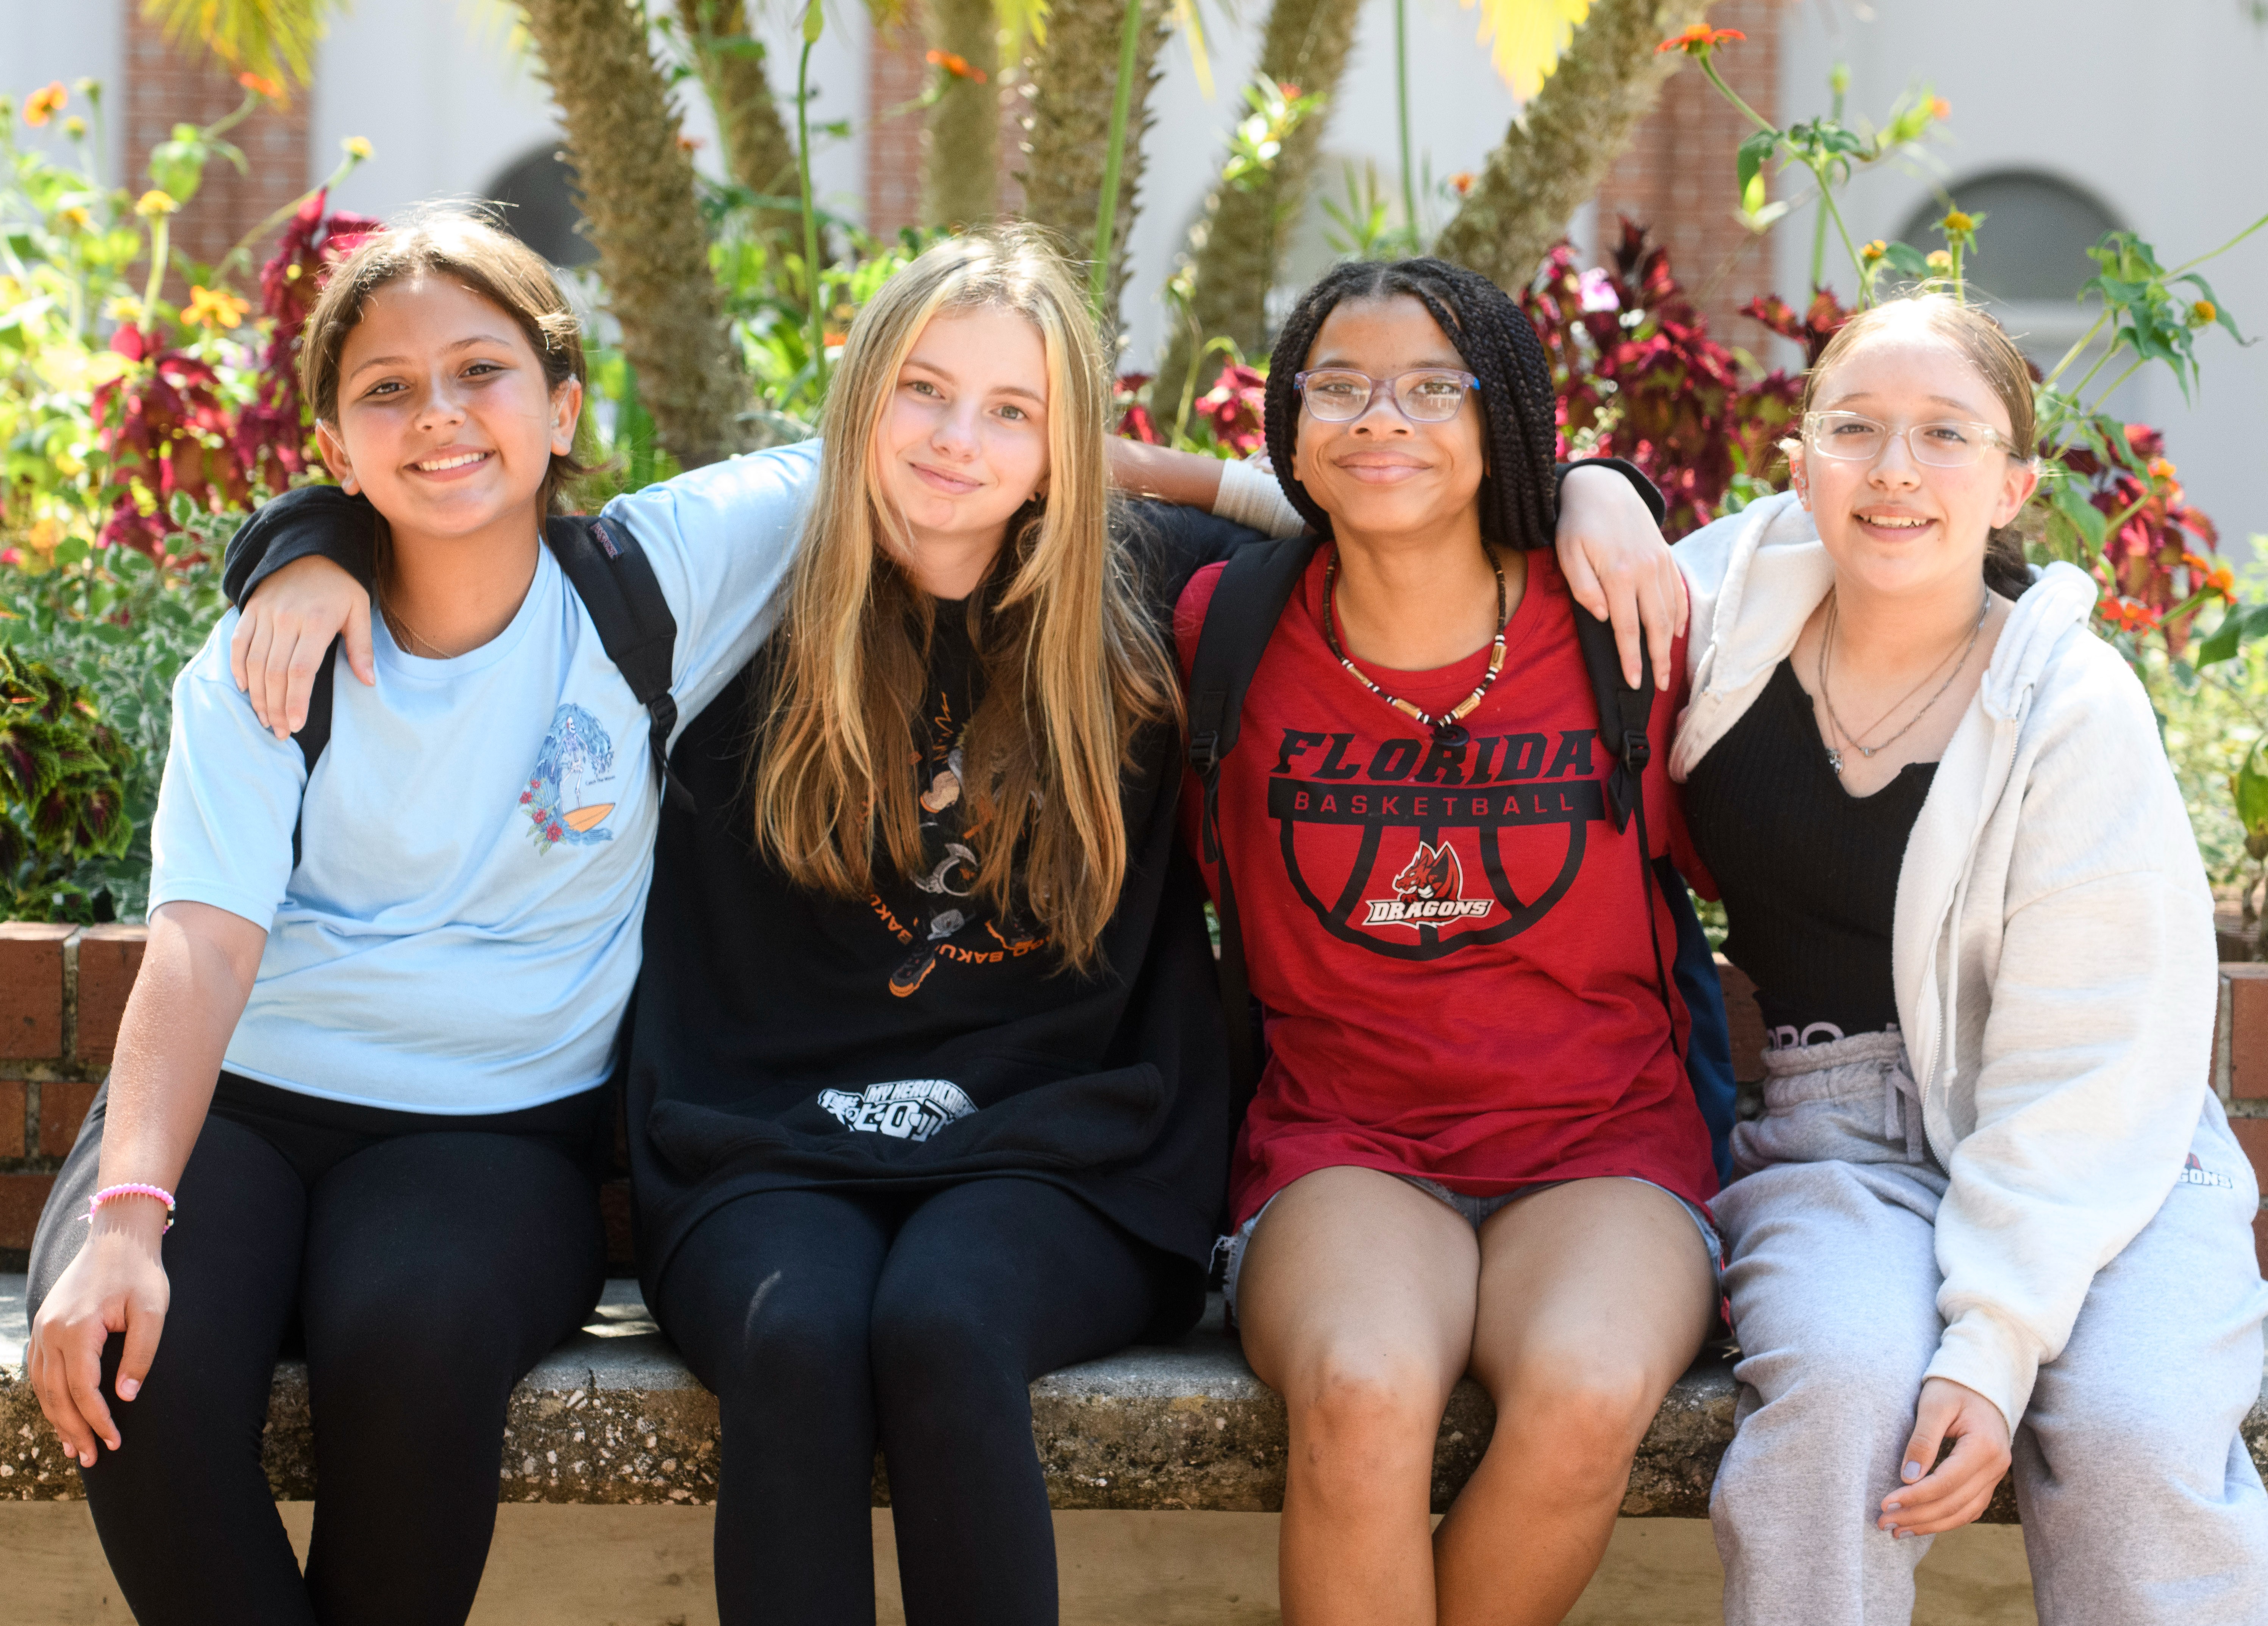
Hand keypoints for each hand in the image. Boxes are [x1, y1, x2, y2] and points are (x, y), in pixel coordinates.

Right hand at [26, 1204, 171, 1468]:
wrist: (118, 1236)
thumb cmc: (141, 1272)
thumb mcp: (153, 1310)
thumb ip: (142, 1354)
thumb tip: (126, 1396)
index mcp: (78, 1330)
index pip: (84, 1390)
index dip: (98, 1420)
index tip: (114, 1443)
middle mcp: (52, 1332)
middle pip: (58, 1395)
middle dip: (74, 1430)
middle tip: (90, 1460)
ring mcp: (42, 1329)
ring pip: (43, 1387)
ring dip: (57, 1419)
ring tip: (73, 1448)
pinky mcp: (44, 1326)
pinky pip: (39, 1371)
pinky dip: (48, 1397)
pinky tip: (59, 1415)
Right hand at [228, 555, 373, 739]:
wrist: (310, 548)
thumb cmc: (341, 585)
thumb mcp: (360, 611)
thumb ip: (362, 648)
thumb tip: (369, 682)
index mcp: (316, 622)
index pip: (300, 671)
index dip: (295, 701)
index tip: (295, 726)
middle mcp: (286, 619)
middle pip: (274, 672)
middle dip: (274, 707)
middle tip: (279, 733)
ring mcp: (264, 613)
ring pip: (254, 662)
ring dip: (257, 695)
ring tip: (264, 719)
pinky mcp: (250, 609)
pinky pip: (238, 643)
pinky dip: (237, 667)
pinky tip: (244, 688)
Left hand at [1555, 464, 1685, 690]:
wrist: (1602, 487)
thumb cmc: (1576, 524)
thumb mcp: (1567, 553)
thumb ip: (1583, 588)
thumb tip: (1603, 618)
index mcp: (1618, 574)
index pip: (1627, 628)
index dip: (1631, 658)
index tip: (1634, 684)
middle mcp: (1644, 570)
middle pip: (1655, 625)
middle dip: (1658, 660)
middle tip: (1659, 688)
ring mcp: (1659, 562)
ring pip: (1670, 611)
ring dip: (1669, 643)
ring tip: (1667, 668)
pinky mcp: (1666, 555)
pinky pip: (1677, 591)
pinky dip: (1679, 615)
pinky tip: (1675, 634)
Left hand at [1878, 1377, 2012, 1537]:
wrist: (1983, 1379)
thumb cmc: (1954, 1386)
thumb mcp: (1934, 1404)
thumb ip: (1922, 1440)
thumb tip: (1908, 1477)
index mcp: (1984, 1447)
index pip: (1945, 1483)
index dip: (1914, 1497)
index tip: (1885, 1504)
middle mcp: (1996, 1467)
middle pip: (1953, 1503)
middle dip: (1917, 1516)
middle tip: (1883, 1523)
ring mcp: (1995, 1475)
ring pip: (1963, 1512)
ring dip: (1930, 1524)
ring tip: (1897, 1531)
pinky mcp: (1988, 1479)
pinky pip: (1969, 1508)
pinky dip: (1945, 1519)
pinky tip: (1921, 1524)